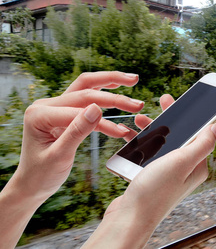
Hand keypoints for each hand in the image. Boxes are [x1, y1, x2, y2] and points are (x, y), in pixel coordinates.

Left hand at [14, 71, 144, 200]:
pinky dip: (106, 105)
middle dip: (113, 88)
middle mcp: (46, 105)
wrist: (31, 185)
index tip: (122, 130)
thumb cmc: (41, 174)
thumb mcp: (60, 156)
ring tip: (132, 81)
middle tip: (135, 83)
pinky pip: (88, 103)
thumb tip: (97, 108)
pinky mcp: (64, 113)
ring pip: (87, 88)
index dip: (103, 119)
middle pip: (85, 88)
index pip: (78, 108)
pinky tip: (121, 105)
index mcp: (39, 114)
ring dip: (110, 83)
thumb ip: (77, 131)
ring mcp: (55, 107)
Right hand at [83, 102, 215, 247]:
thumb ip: (200, 144)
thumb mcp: (181, 162)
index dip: (193, 115)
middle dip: (170, 118)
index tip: (185, 101)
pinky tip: (131, 137)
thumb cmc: (155, 193)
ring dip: (153, 129)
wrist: (128, 219)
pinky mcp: (152, 177)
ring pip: (163, 143)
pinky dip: (142, 143)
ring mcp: (168, 173)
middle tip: (162, 102)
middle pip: (181, 136)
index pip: (199, 133)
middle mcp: (184, 169)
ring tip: (141, 119)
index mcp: (196, 165)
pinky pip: (150, 153)